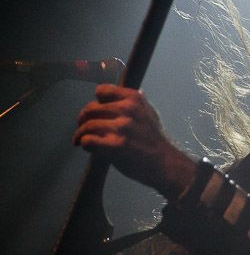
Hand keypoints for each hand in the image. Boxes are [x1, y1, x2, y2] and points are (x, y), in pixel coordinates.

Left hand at [73, 84, 195, 197]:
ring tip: (79, 140)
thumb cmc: (155, 140)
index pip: (102, 91)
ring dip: (80, 134)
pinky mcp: (115, 146)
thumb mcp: (150, 114)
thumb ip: (138, 104)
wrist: (165, 163)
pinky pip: (88, 140)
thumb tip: (134, 92)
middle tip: (82, 127)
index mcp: (134, 99)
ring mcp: (121, 128)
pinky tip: (88, 147)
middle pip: (90, 109)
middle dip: (82, 119)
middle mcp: (127, 110)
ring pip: (87, 125)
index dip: (96, 101)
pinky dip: (85, 144)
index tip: (96, 111)